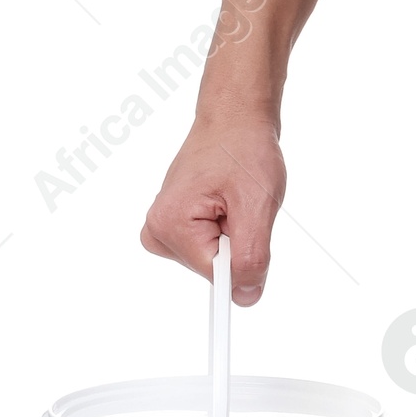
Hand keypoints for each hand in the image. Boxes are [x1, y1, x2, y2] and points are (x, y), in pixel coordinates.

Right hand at [141, 113, 286, 301]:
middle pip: (213, 269)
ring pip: (214, 259)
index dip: (243, 264)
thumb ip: (251, 256)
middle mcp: (158, 228)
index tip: (247, 247)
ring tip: (234, 199)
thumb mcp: (257, 204)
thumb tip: (245, 297)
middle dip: (238, 243)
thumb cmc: (242, 149)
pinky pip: (211, 246)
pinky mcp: (176, 224)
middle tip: (241, 205)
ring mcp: (164, 226)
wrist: (234, 119)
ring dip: (234, 235)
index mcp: (170, 225)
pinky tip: (226, 202)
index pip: (216, 276)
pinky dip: (228, 229)